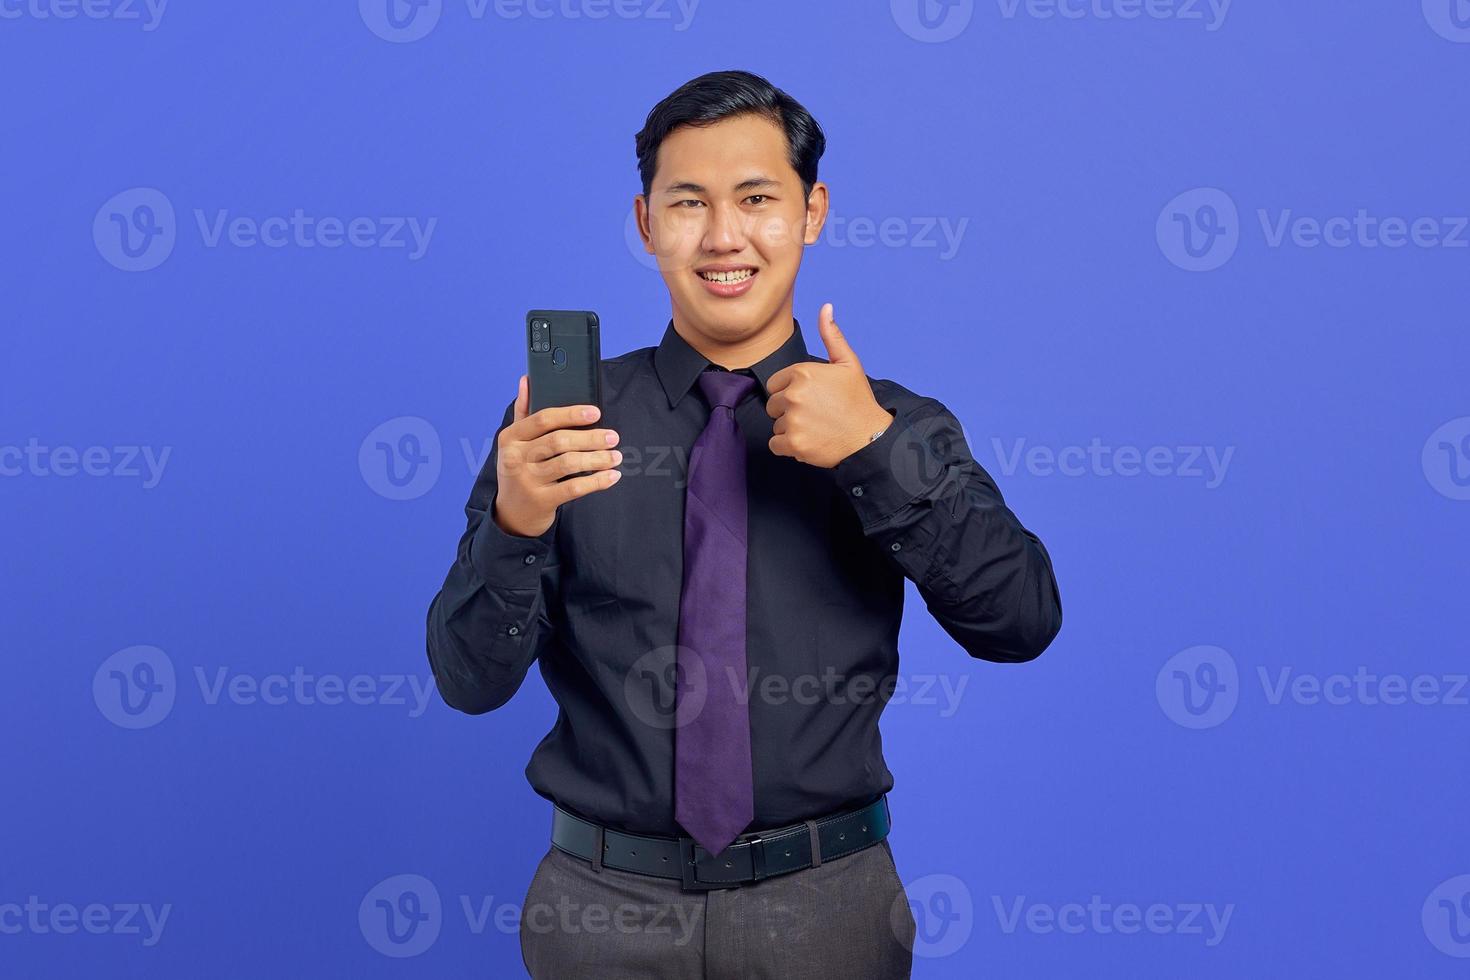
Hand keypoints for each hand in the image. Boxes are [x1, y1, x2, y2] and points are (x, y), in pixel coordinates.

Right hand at [492, 374, 621, 536]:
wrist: (511, 513)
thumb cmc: (519, 469)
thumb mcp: (515, 441)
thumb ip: (523, 411)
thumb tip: (527, 379)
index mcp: (510, 437)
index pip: (543, 419)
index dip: (571, 414)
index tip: (596, 412)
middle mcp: (515, 458)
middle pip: (559, 441)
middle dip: (590, 438)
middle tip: (613, 437)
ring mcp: (527, 481)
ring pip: (568, 464)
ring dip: (597, 459)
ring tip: (616, 456)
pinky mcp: (541, 501)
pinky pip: (574, 489)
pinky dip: (596, 482)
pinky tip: (612, 476)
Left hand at [766, 304, 892, 468]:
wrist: (870, 437)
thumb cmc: (858, 400)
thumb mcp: (847, 363)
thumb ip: (831, 335)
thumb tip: (825, 307)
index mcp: (802, 372)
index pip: (775, 384)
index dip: (791, 392)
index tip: (812, 399)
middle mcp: (794, 395)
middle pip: (773, 405)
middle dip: (789, 411)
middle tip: (815, 415)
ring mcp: (793, 420)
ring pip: (776, 425)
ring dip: (791, 429)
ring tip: (816, 428)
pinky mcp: (793, 443)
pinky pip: (775, 445)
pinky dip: (788, 447)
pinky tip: (809, 441)